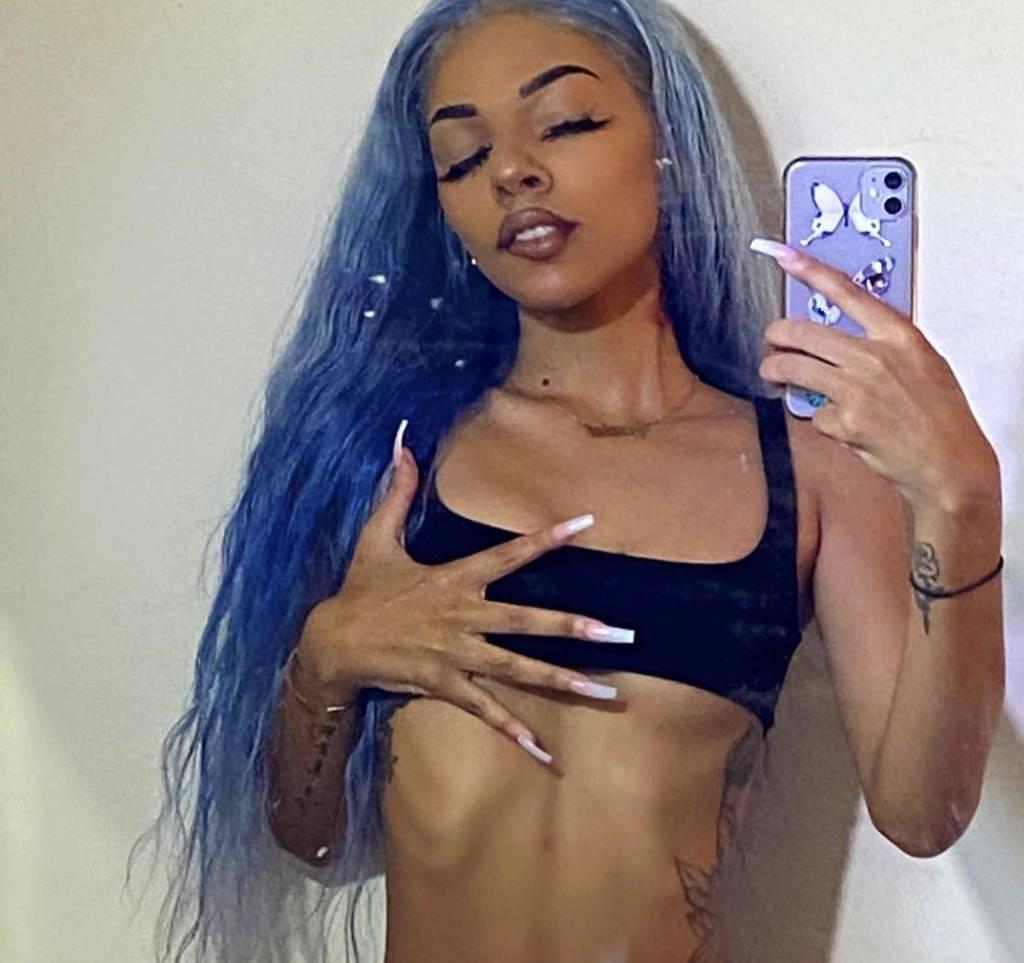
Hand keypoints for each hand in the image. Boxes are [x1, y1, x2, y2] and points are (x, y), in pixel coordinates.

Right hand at [297, 425, 630, 763]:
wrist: (333, 642)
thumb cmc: (362, 589)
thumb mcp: (376, 535)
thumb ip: (397, 490)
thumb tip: (401, 442)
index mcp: (454, 578)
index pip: (508, 555)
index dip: (546, 539)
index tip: (586, 524)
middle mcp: (463, 616)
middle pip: (527, 621)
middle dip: (575, 627)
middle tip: (623, 634)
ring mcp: (456, 654)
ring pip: (517, 668)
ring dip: (563, 681)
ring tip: (607, 692)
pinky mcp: (444, 684)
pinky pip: (484, 709)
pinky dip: (513, 730)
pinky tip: (544, 750)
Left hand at [753, 241, 999, 506]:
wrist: (948, 461)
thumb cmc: (938, 413)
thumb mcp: (921, 362)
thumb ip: (883, 344)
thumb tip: (843, 335)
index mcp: (898, 335)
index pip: (847, 291)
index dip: (810, 270)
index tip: (784, 255)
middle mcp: (875, 356)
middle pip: (803, 332)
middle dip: (776, 336)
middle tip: (771, 342)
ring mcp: (858, 388)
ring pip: (793, 368)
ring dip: (775, 370)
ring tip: (774, 374)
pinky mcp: (845, 420)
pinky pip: (811, 413)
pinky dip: (815, 418)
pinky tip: (832, 422)